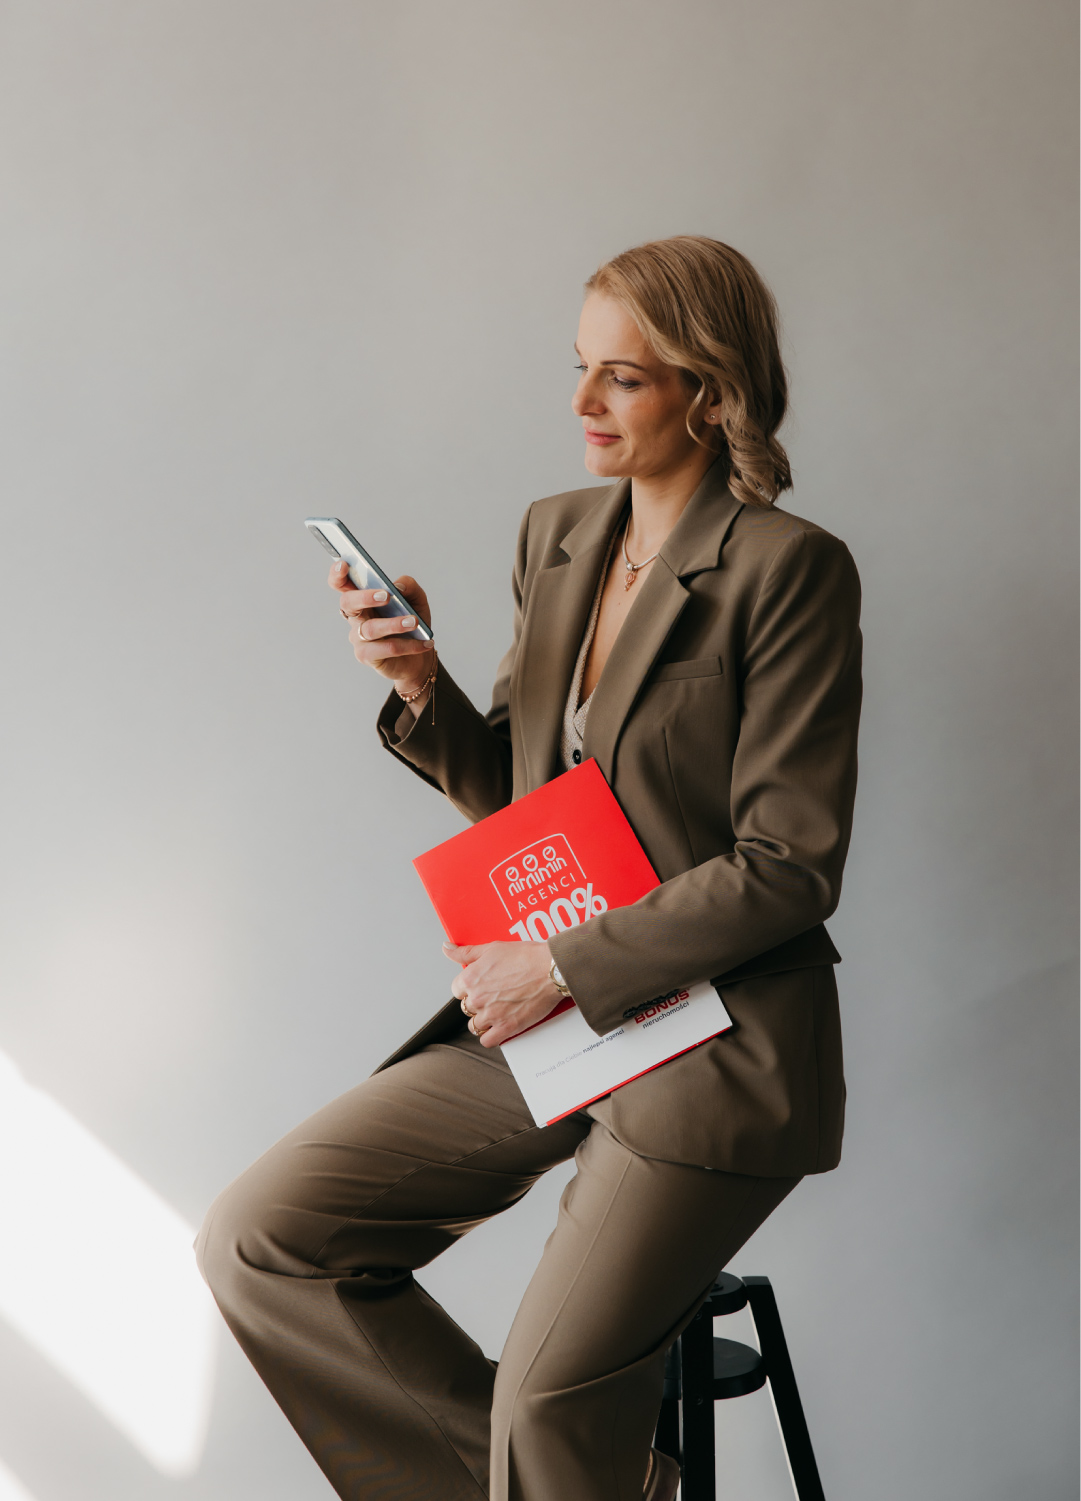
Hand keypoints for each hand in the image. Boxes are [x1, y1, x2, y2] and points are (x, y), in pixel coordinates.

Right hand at [329, 560, 435, 696]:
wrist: (419, 657)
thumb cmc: (412, 625)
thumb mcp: (416, 600)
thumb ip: (409, 586)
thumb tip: (397, 586)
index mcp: (362, 599)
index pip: (342, 584)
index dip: (337, 574)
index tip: (344, 565)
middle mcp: (356, 617)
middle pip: (348, 603)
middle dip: (364, 597)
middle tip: (386, 596)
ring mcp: (358, 638)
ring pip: (370, 628)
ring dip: (394, 624)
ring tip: (414, 622)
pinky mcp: (367, 656)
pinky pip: (386, 649)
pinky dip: (408, 645)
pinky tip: (424, 643)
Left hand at [444, 940, 562, 1048]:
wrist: (550, 969)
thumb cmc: (526, 957)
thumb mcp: (491, 948)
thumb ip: (465, 952)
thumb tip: (447, 949)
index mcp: (471, 978)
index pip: (456, 990)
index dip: (469, 987)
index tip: (479, 986)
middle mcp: (477, 998)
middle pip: (466, 1008)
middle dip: (478, 1003)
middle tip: (494, 995)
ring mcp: (491, 1015)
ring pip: (475, 1025)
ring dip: (484, 1020)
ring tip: (498, 1010)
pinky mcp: (506, 1028)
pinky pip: (488, 1041)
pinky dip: (491, 1036)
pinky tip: (499, 1027)